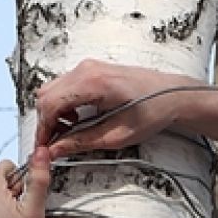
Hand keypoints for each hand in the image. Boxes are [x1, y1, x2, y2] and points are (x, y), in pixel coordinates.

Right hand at [35, 59, 217, 157]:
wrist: (174, 95)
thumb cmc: (153, 112)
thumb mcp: (118, 135)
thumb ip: (83, 142)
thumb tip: (55, 150)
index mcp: (93, 83)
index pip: (50, 105)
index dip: (43, 130)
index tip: (44, 149)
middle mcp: (87, 69)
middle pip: (46, 95)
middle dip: (46, 122)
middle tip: (55, 144)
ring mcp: (89, 66)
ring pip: (52, 89)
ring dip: (53, 112)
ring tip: (69, 133)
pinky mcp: (93, 69)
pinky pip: (65, 85)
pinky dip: (63, 103)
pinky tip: (77, 119)